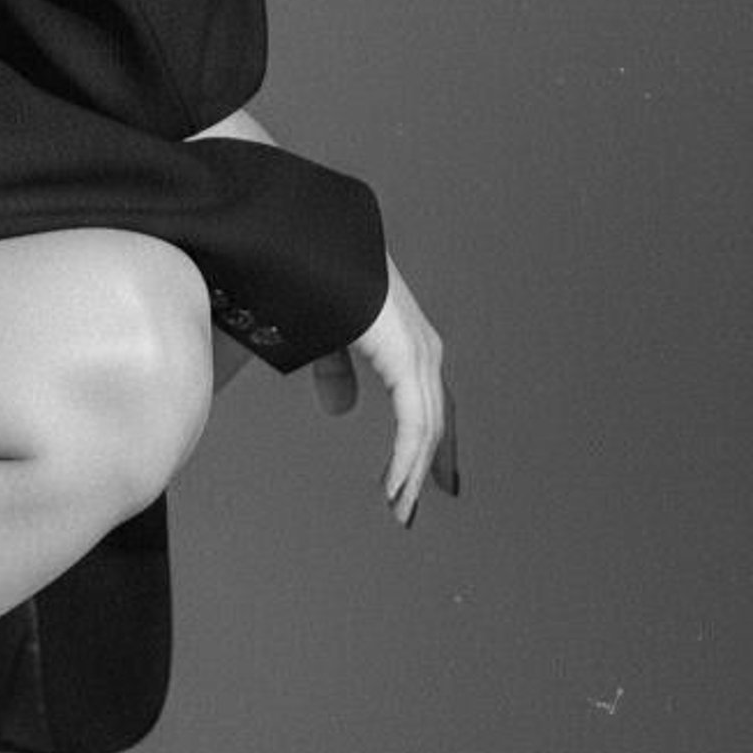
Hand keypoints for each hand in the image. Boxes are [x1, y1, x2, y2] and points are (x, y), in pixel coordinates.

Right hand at [312, 254, 458, 525]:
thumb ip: (337, 372)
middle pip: (436, 421)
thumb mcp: (328, 339)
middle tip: (413, 506)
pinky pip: (415, 424)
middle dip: (428, 465)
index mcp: (410, 342)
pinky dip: (405, 459)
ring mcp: (421, 355)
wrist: (316, 246)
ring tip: (399, 507)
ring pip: (427, 429)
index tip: (433, 478)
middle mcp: (425, 351)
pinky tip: (394, 485)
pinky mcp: (408, 361)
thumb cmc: (322, 281)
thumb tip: (341, 410)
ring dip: (413, 472)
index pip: (432, 402)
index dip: (433, 442)